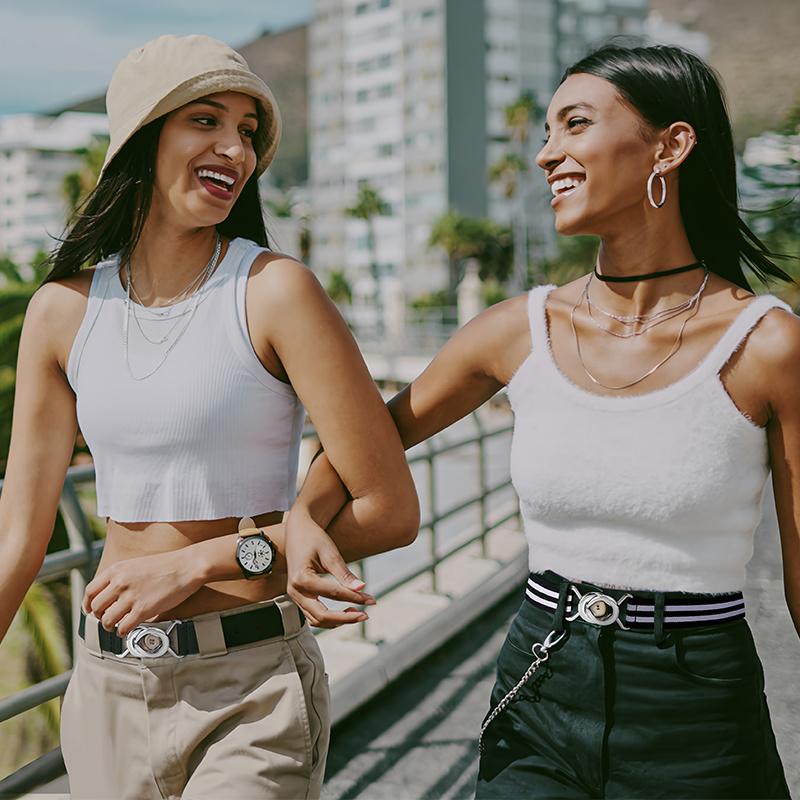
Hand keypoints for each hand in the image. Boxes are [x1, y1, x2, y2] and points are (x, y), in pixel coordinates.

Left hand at [83, 550, 203, 636]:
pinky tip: (127, 629)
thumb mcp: (136, 565)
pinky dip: (122, 632)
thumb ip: (121, 577)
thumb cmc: (166, 566)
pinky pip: (123, 628)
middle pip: (96, 607)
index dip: (87, 604)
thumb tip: (110, 594)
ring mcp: (131, 597)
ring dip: (109, 626)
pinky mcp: (142, 610)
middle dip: (98, 616)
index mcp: (117, 570)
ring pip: (106, 620)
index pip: (90, 591)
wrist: (186, 567)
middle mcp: (120, 583)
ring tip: (116, 626)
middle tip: (106, 618)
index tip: (90, 610)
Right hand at [286, 511, 374, 628]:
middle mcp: (294, 590)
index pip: (333, 594)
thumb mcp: (331, 553)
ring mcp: (293, 595)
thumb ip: (344, 574)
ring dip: (337, 621)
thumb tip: (361, 588)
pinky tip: (344, 613)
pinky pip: (312, 615)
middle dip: (345, 618)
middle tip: (365, 615)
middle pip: (321, 615)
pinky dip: (328, 618)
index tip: (371, 600)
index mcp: (302, 578)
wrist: (298, 530)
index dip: (355, 598)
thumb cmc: (314, 538)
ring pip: (316, 620)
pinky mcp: (297, 596)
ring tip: (357, 614)